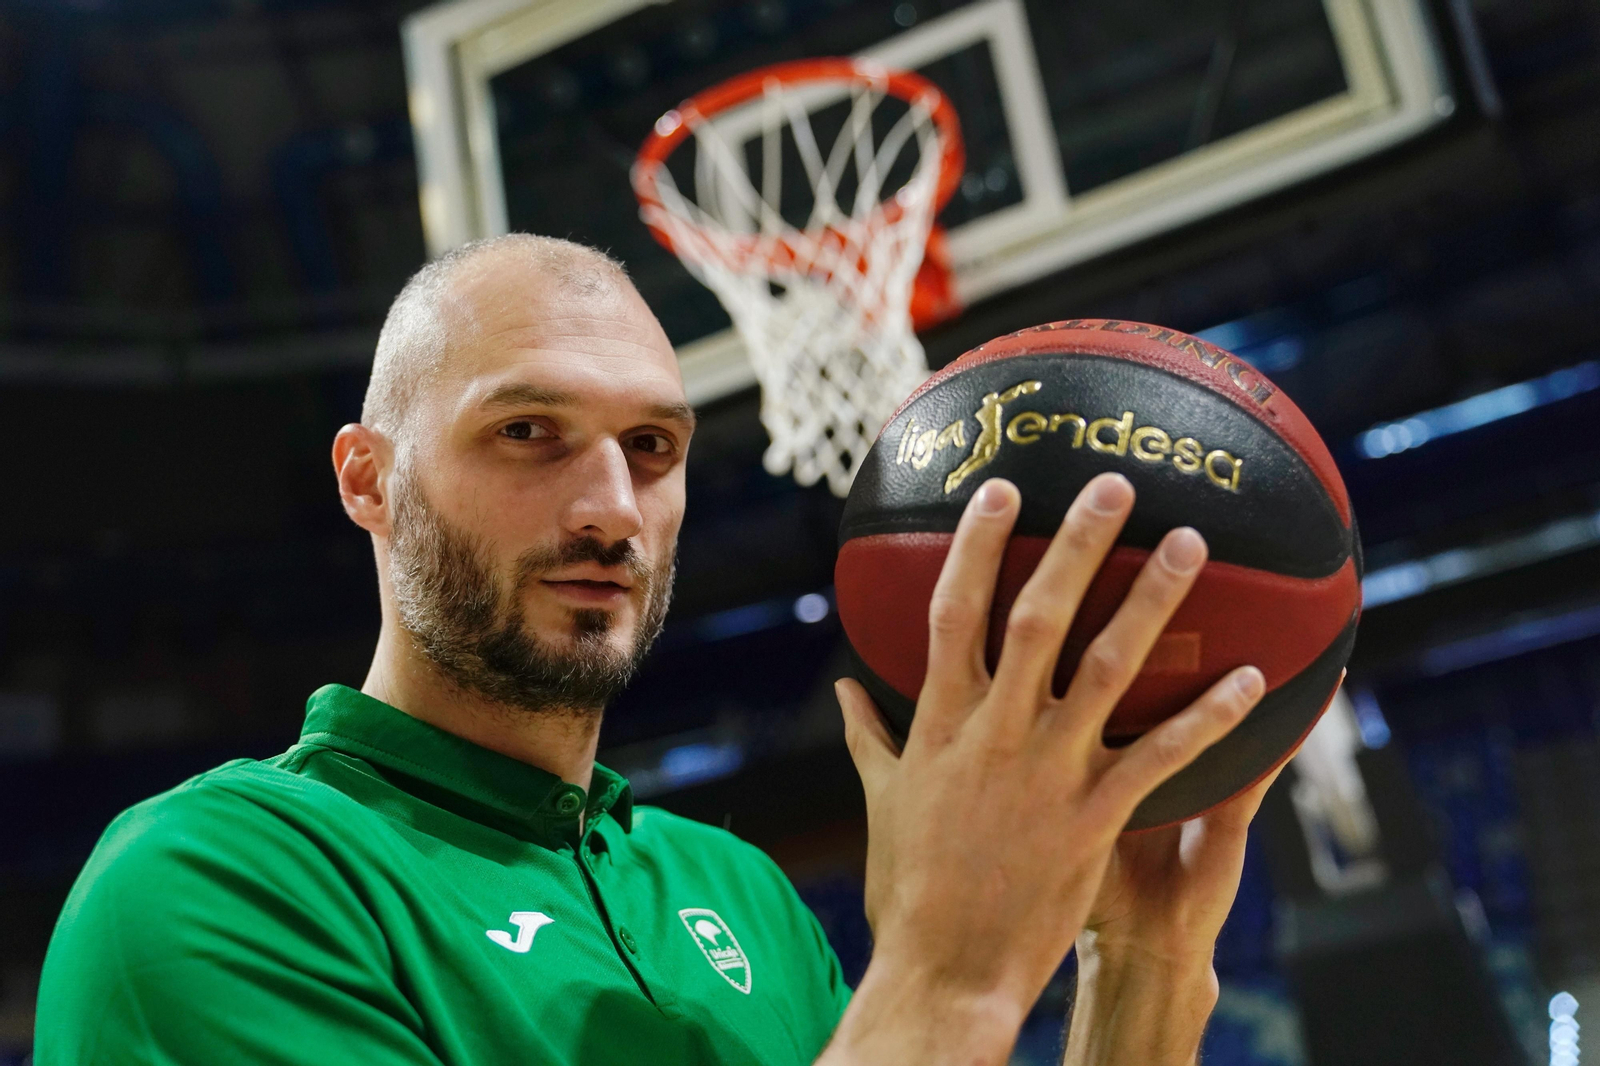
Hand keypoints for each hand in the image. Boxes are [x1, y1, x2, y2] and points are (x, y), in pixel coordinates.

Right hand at [818, 474, 1264, 1065]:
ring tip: (1189, 545)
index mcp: (940, 720)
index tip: (1002, 491)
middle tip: (1115, 485)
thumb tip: (843, 687)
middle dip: (1075, 544)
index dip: (979, 547)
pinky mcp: (1093, 816)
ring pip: (1109, 667)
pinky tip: (1249, 678)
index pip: (954, 611)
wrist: (945, 966)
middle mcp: (994, 731)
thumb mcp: (882, 798)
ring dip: (1151, 601)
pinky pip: (1160, 755)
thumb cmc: (909, 884)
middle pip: (1037, 617)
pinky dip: (1207, 716)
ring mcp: (1047, 771)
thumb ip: (866, 735)